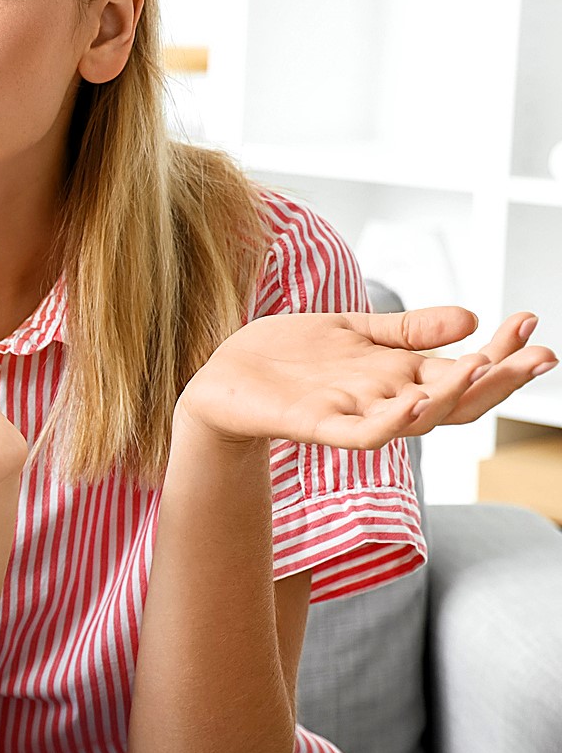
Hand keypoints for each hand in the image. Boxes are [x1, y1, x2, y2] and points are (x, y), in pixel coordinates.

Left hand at [180, 308, 556, 449]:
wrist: (221, 378)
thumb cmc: (287, 357)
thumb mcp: (355, 331)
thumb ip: (408, 330)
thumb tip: (470, 317)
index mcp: (398, 376)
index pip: (464, 370)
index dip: (502, 349)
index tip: (532, 319)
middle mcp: (385, 399)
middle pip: (457, 399)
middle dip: (501, 378)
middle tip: (541, 354)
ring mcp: (353, 414)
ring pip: (418, 418)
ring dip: (453, 396)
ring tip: (485, 368)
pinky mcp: (315, 425)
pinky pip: (363, 435)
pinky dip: (393, 424)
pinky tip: (415, 404)